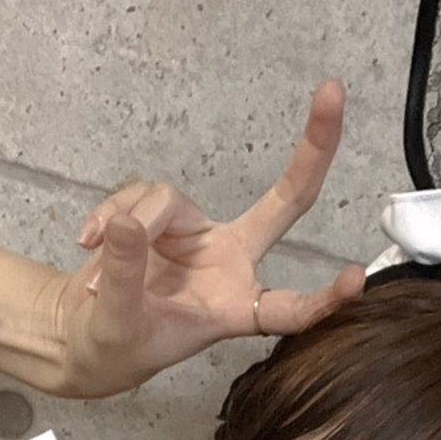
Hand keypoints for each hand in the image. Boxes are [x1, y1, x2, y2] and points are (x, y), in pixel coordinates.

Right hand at [47, 80, 366, 399]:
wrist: (83, 335)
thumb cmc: (113, 345)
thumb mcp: (117, 325)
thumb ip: (125, 277)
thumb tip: (126, 224)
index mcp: (234, 309)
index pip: (287, 309)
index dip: (323, 299)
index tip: (357, 278)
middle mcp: (230, 264)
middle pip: (285, 203)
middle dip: (312, 150)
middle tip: (334, 94)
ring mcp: (200, 235)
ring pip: (169, 200)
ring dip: (129, 221)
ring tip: (96, 266)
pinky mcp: (166, 216)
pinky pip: (138, 195)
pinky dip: (108, 214)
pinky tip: (87, 240)